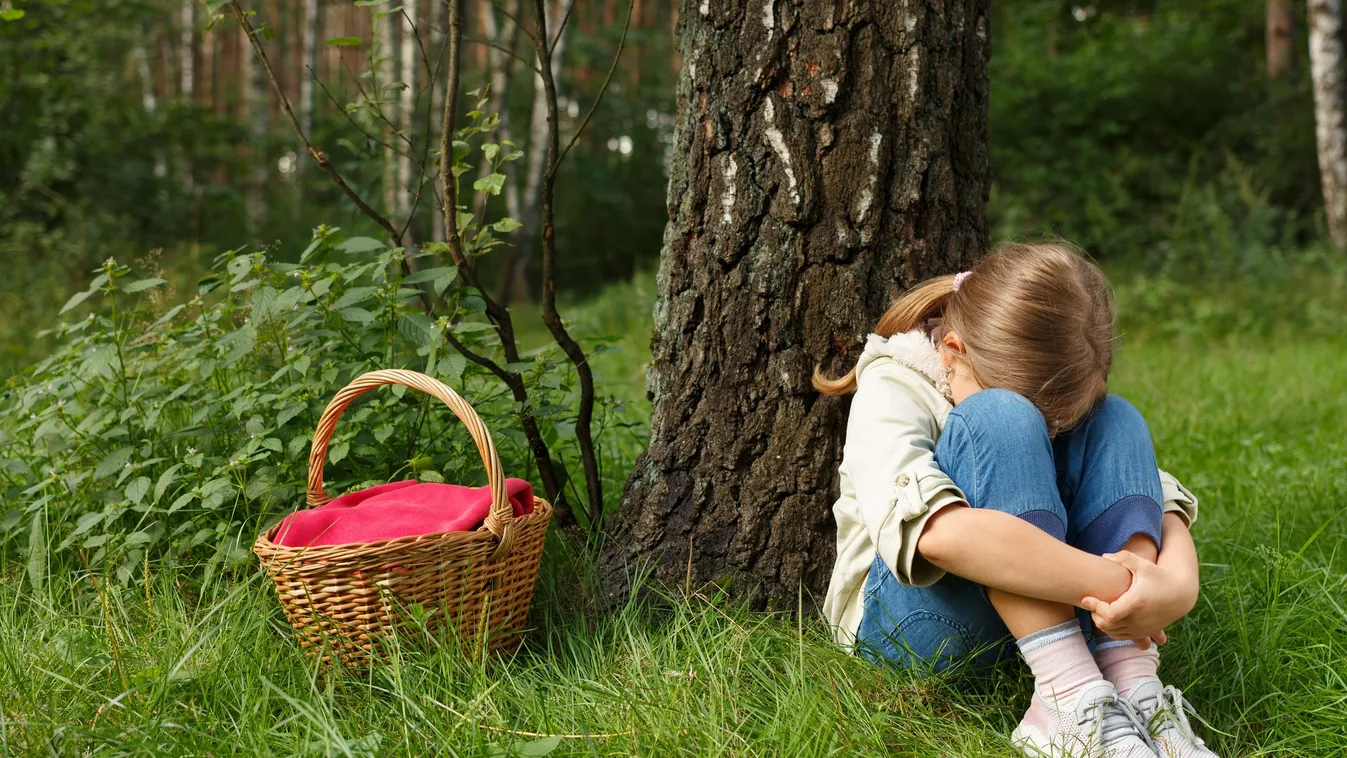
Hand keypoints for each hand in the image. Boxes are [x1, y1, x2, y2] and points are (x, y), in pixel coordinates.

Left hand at [1081, 550, 1197, 645]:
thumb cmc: (1159, 577)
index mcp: (1136, 603)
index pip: (1109, 613)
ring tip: (1097, 608)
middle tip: (1090, 603)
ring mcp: (1141, 628)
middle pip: (1106, 625)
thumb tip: (1104, 556)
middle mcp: (1138, 619)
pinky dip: (1110, 629)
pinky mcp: (1143, 633)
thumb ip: (1124, 558)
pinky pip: (1121, 636)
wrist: (1180, 595)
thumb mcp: (1144, 564)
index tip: (1085, 598)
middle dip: (1094, 614)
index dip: (1094, 607)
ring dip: (1101, 622)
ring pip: (1112, 632)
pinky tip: (1108, 617)